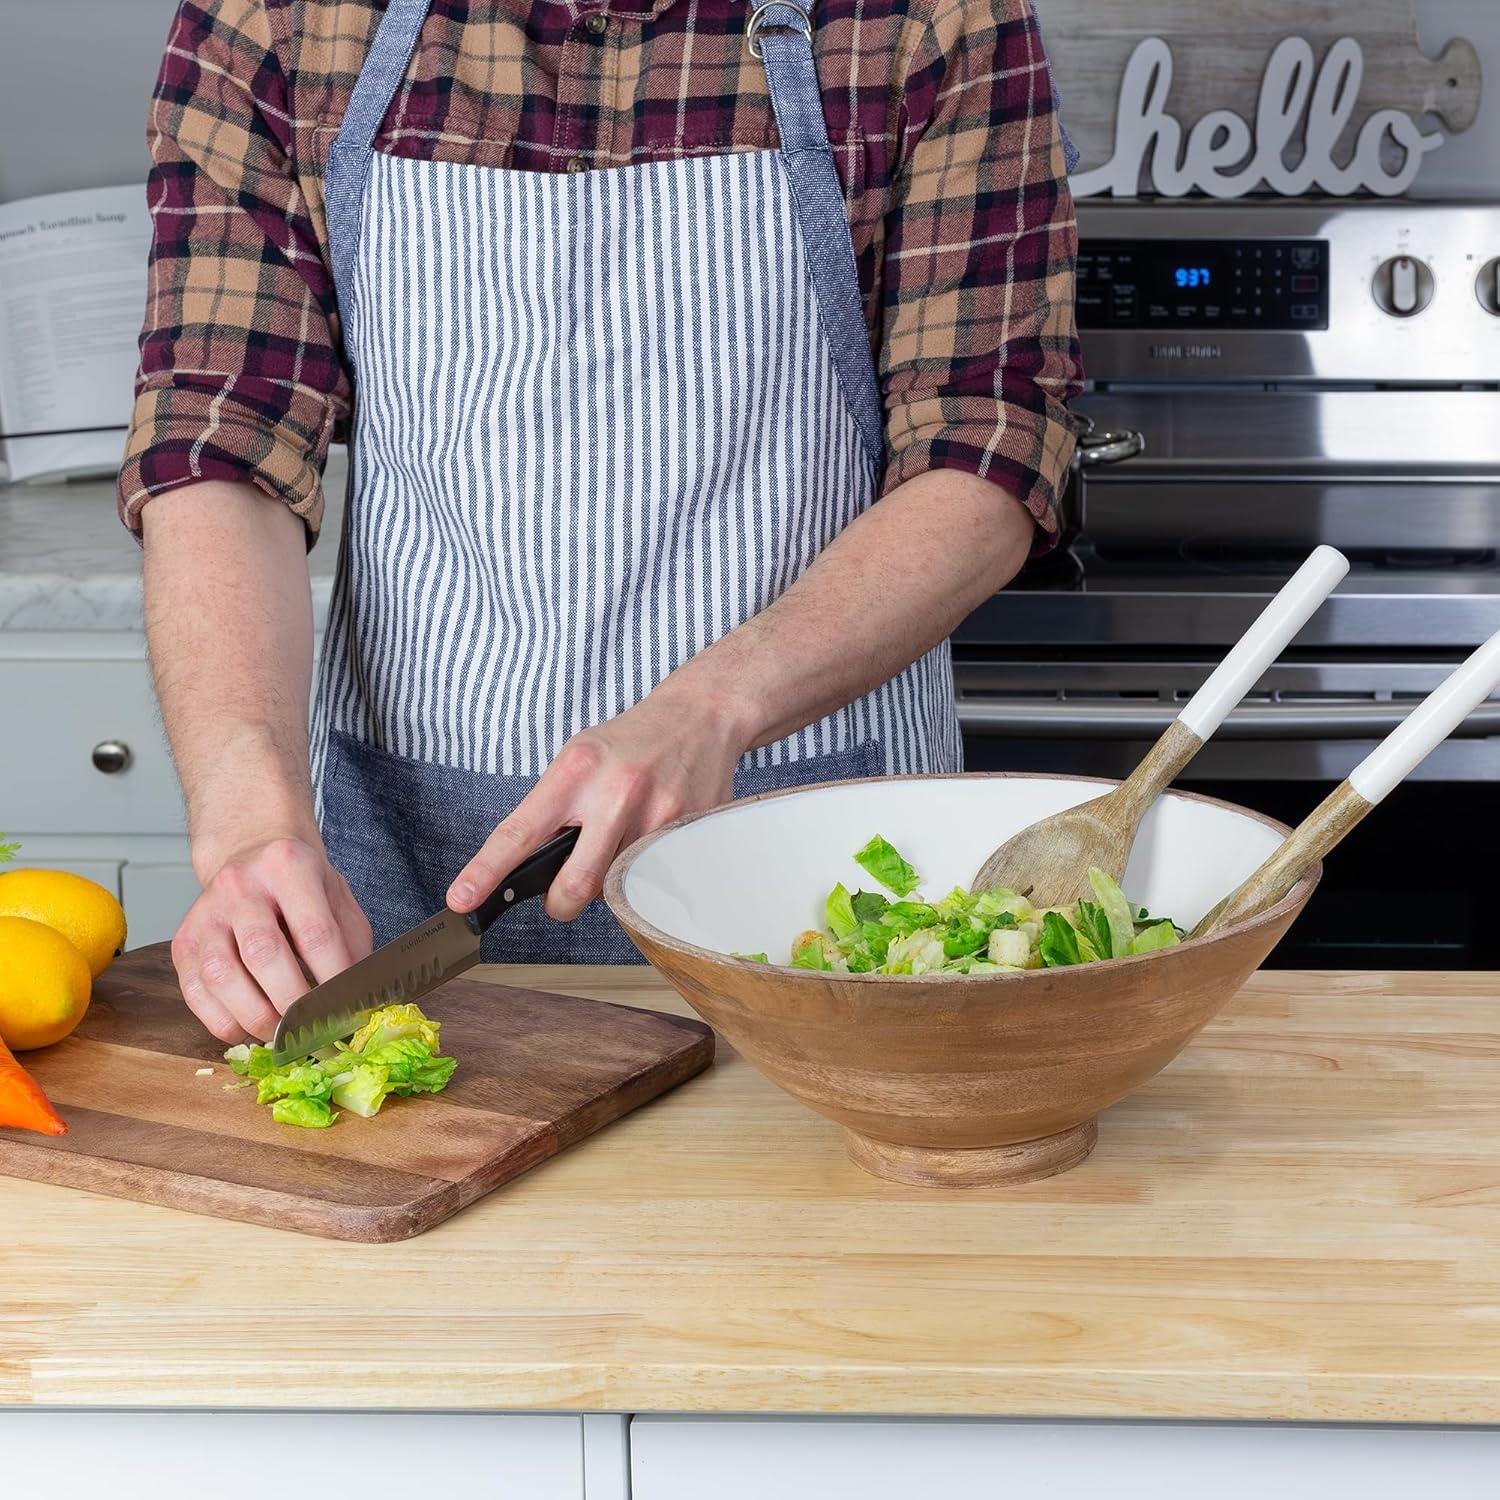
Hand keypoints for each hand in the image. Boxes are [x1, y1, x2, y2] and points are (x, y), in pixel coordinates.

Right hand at [172, 835, 373, 1042]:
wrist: (250, 856)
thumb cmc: (300, 884)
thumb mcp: (337, 898)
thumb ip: (351, 944)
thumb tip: (358, 999)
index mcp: (289, 867)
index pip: (315, 933)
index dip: (333, 979)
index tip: (347, 1012)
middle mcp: (241, 885)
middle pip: (263, 954)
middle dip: (293, 1004)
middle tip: (315, 1033)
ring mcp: (206, 913)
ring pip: (221, 975)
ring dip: (255, 1017)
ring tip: (283, 1036)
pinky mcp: (183, 940)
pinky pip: (194, 991)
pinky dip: (222, 1021)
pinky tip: (248, 1029)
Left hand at [447, 686, 747, 921]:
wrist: (700, 716)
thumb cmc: (629, 742)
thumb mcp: (579, 758)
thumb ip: (555, 807)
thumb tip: (526, 864)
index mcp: (576, 771)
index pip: (520, 831)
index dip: (486, 871)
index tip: (461, 899)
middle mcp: (615, 793)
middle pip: (575, 884)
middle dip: (560, 904)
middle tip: (559, 897)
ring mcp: (656, 815)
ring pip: (615, 887)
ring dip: (606, 882)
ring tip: (616, 845)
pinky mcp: (686, 832)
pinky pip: (650, 878)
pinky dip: (640, 872)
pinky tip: (648, 840)